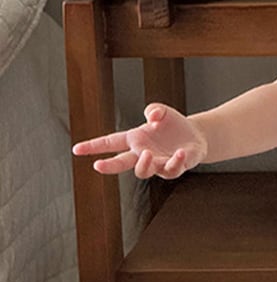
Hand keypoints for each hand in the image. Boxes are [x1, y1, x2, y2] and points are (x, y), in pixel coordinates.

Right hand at [71, 103, 206, 178]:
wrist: (195, 136)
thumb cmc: (173, 124)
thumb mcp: (162, 111)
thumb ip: (154, 109)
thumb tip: (152, 117)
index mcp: (134, 140)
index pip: (110, 143)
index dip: (93, 146)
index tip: (76, 150)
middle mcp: (142, 154)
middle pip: (122, 163)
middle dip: (109, 166)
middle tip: (97, 166)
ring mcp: (157, 163)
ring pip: (143, 171)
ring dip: (143, 164)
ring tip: (146, 153)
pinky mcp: (174, 168)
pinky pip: (171, 169)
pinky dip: (175, 161)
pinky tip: (179, 152)